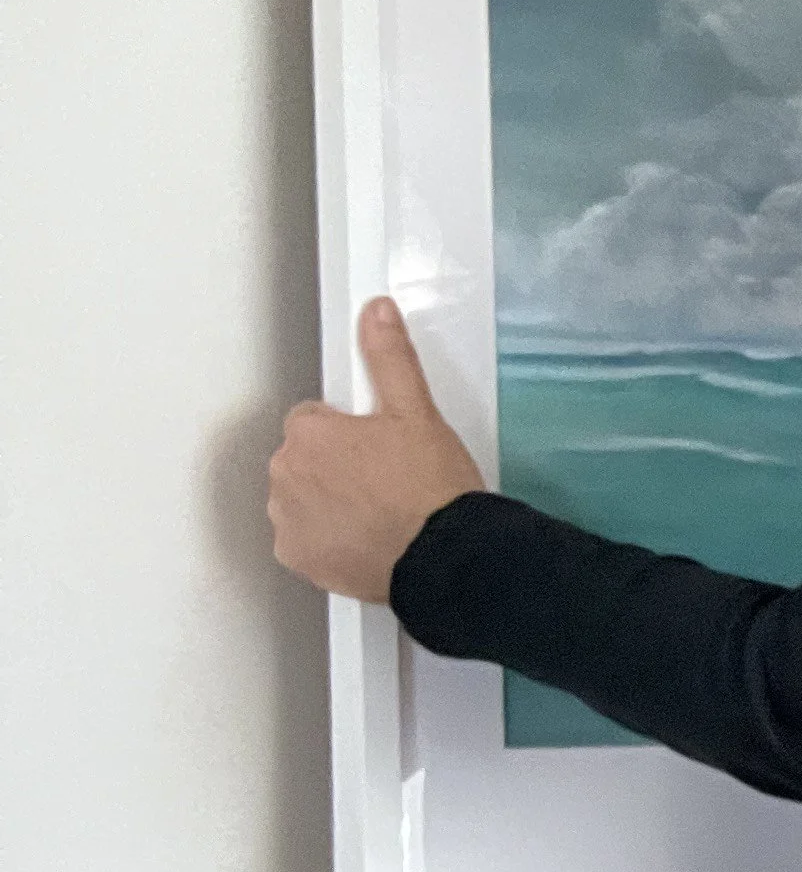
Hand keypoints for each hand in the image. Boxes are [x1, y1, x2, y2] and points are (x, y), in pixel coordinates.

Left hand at [269, 298, 486, 602]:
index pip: (313, 418)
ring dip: (329, 500)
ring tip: (380, 508)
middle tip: (386, 476)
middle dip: (336, 464)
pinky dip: (328, 538)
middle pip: (305, 458)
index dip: (350, 429)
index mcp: (309, 433)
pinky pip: (305, 538)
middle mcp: (287, 475)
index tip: (378, 443)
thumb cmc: (430, 491)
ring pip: (303, 497)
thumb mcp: (417, 411)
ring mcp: (289, 519)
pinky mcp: (297, 557)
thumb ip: (389, 356)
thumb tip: (376, 314)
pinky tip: (367, 535)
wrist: (443, 557)